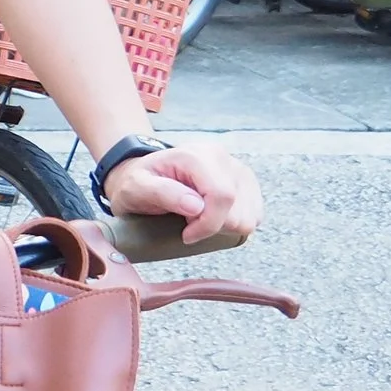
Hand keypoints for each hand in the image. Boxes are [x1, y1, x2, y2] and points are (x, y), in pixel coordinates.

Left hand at [102, 142, 263, 243]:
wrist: (145, 175)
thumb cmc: (138, 182)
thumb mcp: (136, 187)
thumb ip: (163, 193)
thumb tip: (196, 207)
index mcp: (198, 156)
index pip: (222, 196)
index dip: (207, 224)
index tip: (186, 234)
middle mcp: (223, 159)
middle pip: (238, 211)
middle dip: (212, 226)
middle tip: (186, 220)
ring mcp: (239, 171)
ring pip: (249, 218)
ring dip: (222, 226)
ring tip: (197, 216)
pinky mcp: (247, 185)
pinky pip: (254, 217)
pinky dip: (233, 224)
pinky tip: (211, 215)